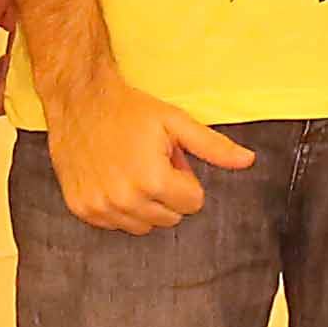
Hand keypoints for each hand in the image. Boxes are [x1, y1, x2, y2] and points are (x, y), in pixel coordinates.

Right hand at [41, 55, 250, 233]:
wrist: (79, 100)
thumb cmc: (129, 109)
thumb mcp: (175, 122)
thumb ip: (213, 146)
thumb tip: (248, 161)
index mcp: (152, 180)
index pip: (193, 204)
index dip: (186, 179)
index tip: (170, 159)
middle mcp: (125, 199)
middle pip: (170, 218)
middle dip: (167, 193)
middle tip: (150, 162)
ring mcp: (100, 207)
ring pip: (144, 226)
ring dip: (145, 204)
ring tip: (132, 170)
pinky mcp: (82, 209)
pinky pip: (115, 224)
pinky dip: (119, 207)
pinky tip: (113, 179)